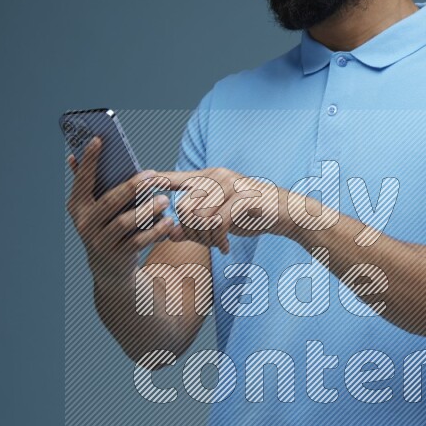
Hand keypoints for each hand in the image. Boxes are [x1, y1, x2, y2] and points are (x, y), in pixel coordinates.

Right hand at [66, 137, 173, 279]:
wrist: (108, 268)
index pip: (82, 180)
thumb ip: (89, 184)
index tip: (99, 139)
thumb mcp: (95, 207)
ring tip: (165, 200)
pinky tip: (168, 221)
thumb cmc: (106, 226)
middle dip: (133, 187)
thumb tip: (73, 156)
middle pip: (109, 201)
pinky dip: (154, 231)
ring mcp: (99, 241)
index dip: (89, 160)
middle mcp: (84, 223)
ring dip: (147, 209)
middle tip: (155, 176)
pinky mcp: (116, 256)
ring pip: (124, 223)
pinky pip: (137, 241)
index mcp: (77, 206)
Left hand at [156, 167, 286, 254]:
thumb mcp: (220, 219)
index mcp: (209, 177)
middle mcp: (217, 176)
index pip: (176, 178)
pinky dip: (218, 240)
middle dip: (191, 232)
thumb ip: (194, 224)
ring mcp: (230, 185)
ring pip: (199, 216)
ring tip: (217, 245)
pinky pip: (218, 223)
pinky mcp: (242, 198)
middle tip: (206, 243)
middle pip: (184, 207)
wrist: (285, 213)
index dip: (157, 181)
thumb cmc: (250, 214)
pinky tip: (225, 248)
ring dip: (205, 238)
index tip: (140, 181)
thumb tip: (170, 233)